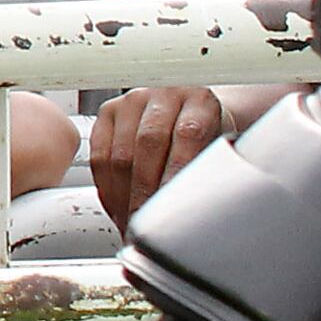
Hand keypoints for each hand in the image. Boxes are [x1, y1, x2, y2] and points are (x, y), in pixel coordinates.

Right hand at [81, 86, 228, 228]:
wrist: (193, 112)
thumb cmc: (211, 135)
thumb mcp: (221, 147)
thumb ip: (208, 172)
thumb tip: (190, 212)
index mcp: (199, 99)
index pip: (186, 135)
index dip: (175, 176)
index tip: (171, 211)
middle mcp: (163, 94)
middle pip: (147, 145)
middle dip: (144, 194)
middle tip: (147, 226)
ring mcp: (132, 101)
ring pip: (119, 155)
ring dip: (123, 197)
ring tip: (132, 223)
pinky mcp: (108, 112)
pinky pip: (99, 157)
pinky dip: (107, 188)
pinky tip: (118, 206)